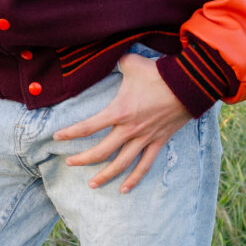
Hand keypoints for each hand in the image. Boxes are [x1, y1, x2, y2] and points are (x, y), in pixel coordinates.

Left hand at [52, 52, 190, 192]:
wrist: (188, 85)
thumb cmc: (158, 74)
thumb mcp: (131, 63)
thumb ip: (116, 62)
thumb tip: (108, 56)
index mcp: (119, 111)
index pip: (88, 126)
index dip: (70, 133)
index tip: (57, 138)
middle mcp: (129, 129)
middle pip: (101, 152)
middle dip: (83, 159)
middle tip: (70, 163)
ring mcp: (144, 138)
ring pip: (121, 164)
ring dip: (105, 175)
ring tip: (92, 184)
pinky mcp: (158, 141)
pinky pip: (145, 165)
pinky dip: (135, 178)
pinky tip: (124, 189)